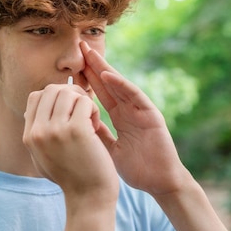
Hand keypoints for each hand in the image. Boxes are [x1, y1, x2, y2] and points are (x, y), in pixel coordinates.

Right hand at [23, 84, 118, 203]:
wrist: (89, 198)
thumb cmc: (72, 176)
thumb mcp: (44, 156)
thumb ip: (36, 134)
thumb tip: (30, 111)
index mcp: (28, 136)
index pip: (35, 96)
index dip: (55, 97)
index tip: (69, 111)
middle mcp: (37, 132)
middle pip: (51, 89)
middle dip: (71, 94)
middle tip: (83, 111)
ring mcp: (55, 131)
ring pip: (68, 92)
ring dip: (83, 101)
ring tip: (90, 120)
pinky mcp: (76, 131)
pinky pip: (84, 101)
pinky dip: (93, 109)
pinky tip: (96, 126)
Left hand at [80, 42, 189, 196]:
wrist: (160, 184)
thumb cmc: (137, 169)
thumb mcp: (109, 149)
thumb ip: (97, 133)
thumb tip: (76, 121)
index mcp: (121, 117)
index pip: (100, 93)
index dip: (86, 79)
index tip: (70, 67)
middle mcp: (130, 110)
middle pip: (108, 84)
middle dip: (93, 66)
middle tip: (79, 47)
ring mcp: (141, 110)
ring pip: (120, 85)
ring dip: (105, 69)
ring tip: (90, 54)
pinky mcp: (152, 115)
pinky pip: (135, 96)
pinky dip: (121, 84)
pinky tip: (107, 74)